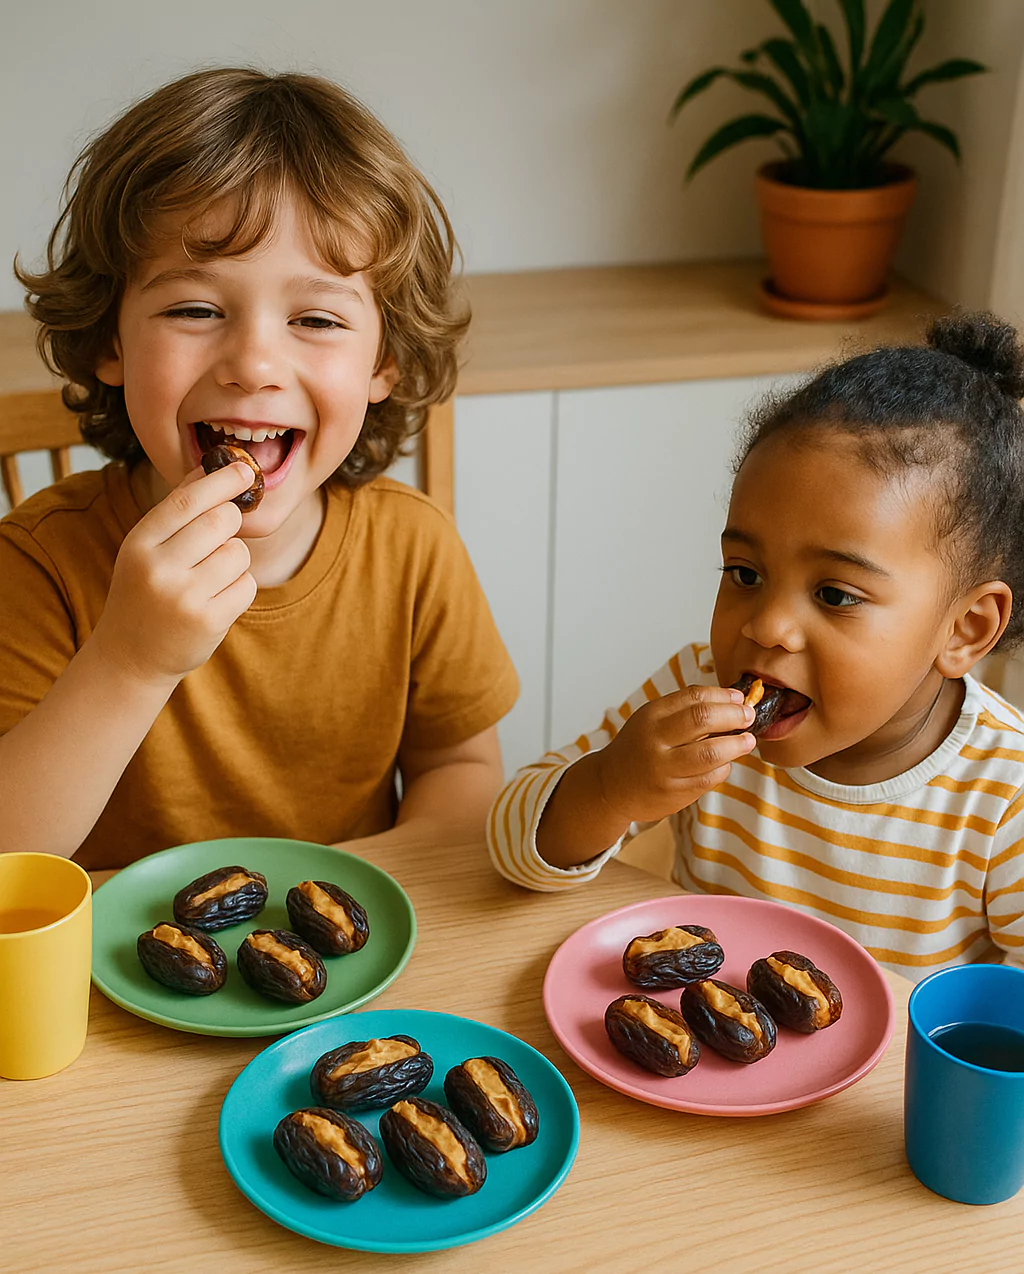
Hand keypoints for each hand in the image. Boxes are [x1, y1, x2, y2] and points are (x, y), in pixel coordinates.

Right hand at [91, 462, 257, 685]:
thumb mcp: (146, 550)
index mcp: (139, 543)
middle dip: (231, 522)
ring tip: (211, 576)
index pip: (186, 500)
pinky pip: (247, 585)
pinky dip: (240, 588)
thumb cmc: (145, 592)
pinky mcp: (208, 621)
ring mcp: (183, 597)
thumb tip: (211, 468)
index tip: (242, 469)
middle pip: (221, 521)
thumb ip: (175, 512)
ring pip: (239, 553)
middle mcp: (158, 568)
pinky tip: (217, 599)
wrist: (131, 657)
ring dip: (235, 559)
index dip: (219, 480)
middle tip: (221, 536)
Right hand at [592, 686, 755, 823]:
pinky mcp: (673, 793)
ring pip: (711, 753)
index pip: (694, 697)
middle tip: (749, 716)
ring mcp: (664, 769)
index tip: (740, 699)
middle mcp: (655, 740)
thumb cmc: (640, 748)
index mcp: (651, 716)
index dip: (723, 696)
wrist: (611, 786)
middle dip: (734, 716)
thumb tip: (732, 702)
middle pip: (703, 719)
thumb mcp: (652, 721)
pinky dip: (724, 767)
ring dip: (737, 745)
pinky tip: (724, 763)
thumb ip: (684, 710)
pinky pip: (710, 778)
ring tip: (747, 741)